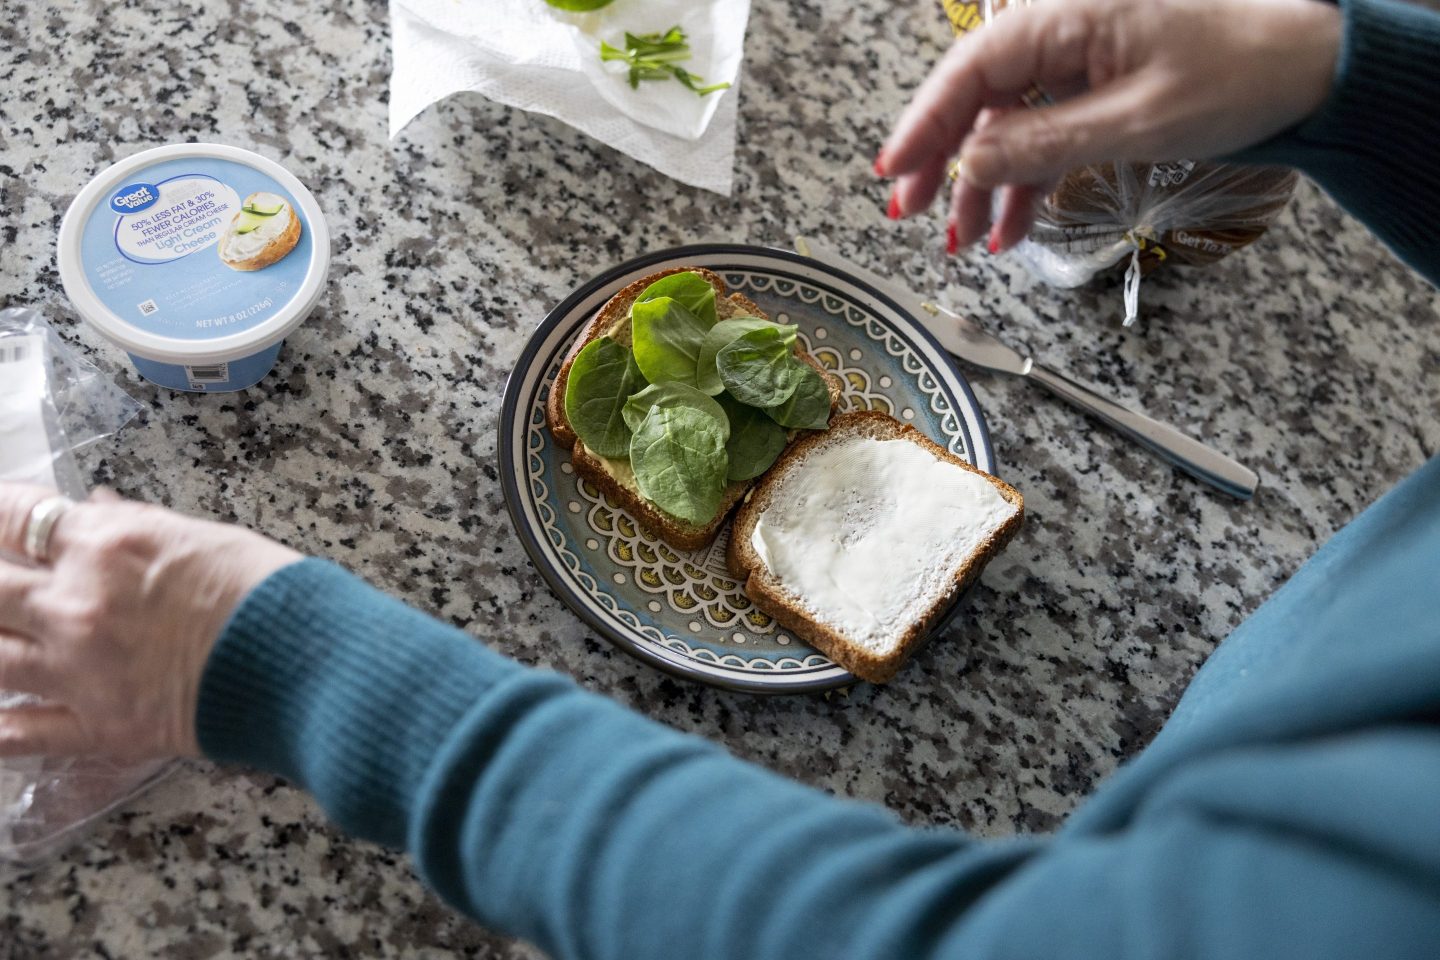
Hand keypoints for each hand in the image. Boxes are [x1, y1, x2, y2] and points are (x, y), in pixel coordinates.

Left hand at [0, 483, 298, 759]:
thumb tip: (96, 509)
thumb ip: (134, 525)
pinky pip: (18, 736)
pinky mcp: (98, 728)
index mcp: (105, 545)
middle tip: (0, 585)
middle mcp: (75, 605)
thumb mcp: (201, 536)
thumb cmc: (269, 591)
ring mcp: (78, 671)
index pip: (13, 517)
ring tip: (1, 637)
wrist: (306, 663)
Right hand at [876, 0, 1340, 251]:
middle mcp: (1060, 30)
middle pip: (976, 97)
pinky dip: (1024, 181)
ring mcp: (1074, 58)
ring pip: (1005, 123)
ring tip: (964, 242)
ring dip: (981, 184)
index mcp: (1065, 16)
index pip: (970, 71)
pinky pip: (1040, 133)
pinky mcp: (1091, 85)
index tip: (892, 170)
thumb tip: (969, 162)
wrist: (1307, 67)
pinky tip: (1009, 227)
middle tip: (909, 213)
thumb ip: (1046, 142)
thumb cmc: (1238, 75)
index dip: (923, 122)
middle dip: (941, 159)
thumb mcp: (1137, 120)